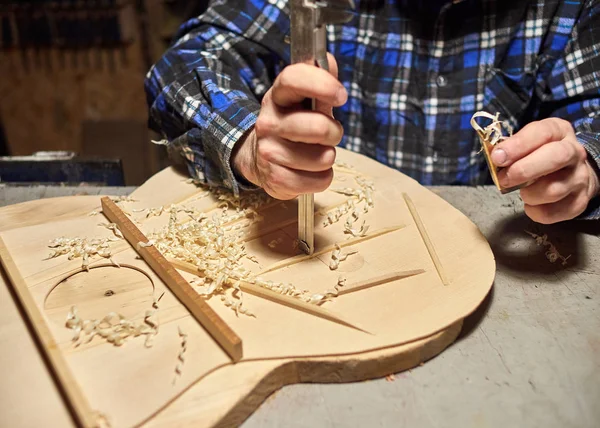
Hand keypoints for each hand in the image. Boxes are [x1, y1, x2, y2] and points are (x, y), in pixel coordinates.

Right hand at [231, 54, 346, 199]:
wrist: (261, 157)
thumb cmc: (294, 123)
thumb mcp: (306, 99)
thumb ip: (320, 80)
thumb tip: (328, 60)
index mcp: (278, 96)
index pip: (293, 78)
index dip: (322, 84)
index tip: (341, 96)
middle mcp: (268, 122)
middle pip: (317, 127)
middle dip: (334, 132)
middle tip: (330, 134)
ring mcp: (269, 152)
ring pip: (322, 158)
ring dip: (328, 156)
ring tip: (317, 153)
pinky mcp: (275, 179)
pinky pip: (319, 181)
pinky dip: (323, 178)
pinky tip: (310, 171)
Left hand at [490, 118, 599, 223]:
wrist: (573, 173)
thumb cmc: (542, 155)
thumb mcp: (529, 142)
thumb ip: (512, 147)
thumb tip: (496, 157)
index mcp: (559, 132)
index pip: (543, 133)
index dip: (518, 145)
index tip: (497, 157)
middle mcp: (575, 153)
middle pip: (556, 157)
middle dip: (524, 170)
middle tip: (503, 178)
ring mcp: (580, 178)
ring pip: (553, 190)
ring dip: (528, 194)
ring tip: (521, 191)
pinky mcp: (579, 201)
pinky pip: (553, 212)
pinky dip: (535, 211)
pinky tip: (531, 204)